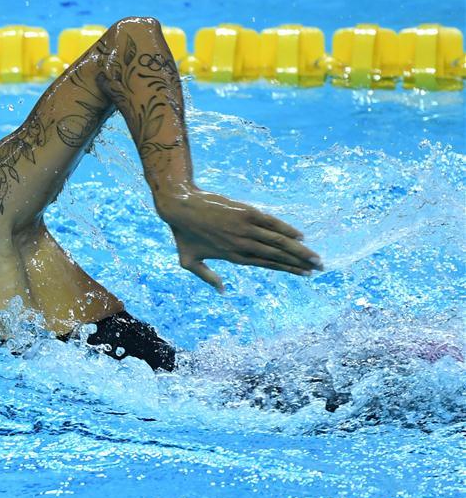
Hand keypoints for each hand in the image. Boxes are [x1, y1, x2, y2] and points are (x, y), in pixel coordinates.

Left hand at [156, 189, 322, 291]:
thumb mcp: (188, 261)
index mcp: (232, 256)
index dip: (286, 270)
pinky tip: (300, 236)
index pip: (265, 265)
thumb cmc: (183, 234)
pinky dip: (286, 229)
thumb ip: (207, 276)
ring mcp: (245, 228)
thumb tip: (223, 291)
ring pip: (278, 241)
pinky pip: (271, 222)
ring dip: (299, 249)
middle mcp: (242, 244)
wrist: (180, 206)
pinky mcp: (245, 212)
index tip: (303, 274)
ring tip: (315, 257)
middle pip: (277, 256)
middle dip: (299, 263)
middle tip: (318, 268)